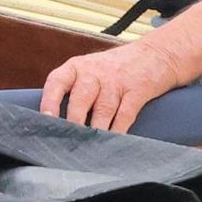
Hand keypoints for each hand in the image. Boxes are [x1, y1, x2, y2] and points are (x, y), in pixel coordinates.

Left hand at [40, 37, 186, 133]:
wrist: (155, 53)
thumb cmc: (114, 68)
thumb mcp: (89, 70)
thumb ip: (71, 91)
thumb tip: (52, 124)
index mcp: (77, 67)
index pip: (57, 81)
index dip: (49, 101)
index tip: (46, 120)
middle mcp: (95, 72)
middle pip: (81, 98)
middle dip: (74, 122)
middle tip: (68, 141)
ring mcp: (117, 81)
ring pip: (103, 109)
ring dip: (96, 130)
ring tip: (89, 147)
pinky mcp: (137, 91)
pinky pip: (125, 114)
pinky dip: (118, 130)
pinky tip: (112, 142)